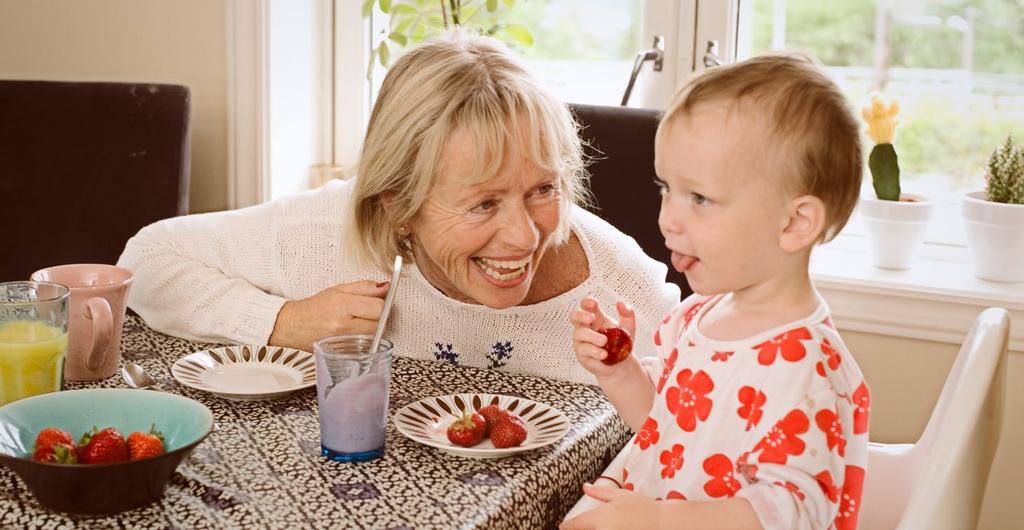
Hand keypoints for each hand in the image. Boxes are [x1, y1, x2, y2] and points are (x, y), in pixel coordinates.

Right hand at [269, 280, 387, 351]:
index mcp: (342, 306)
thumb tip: (387, 287)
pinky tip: (354, 334)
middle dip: (378, 318)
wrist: (291, 326)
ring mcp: (342, 343)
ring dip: (373, 330)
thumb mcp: (339, 289)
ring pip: (375, 337)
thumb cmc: (314, 307)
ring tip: (359, 323)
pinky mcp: (342, 354)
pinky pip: (364, 348)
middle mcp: (342, 326)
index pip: (379, 308)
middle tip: (367, 314)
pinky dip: (365, 341)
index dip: (382, 304)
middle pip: (380, 325)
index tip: (377, 303)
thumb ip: (365, 287)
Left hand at [560, 484, 660, 529]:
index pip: (573, 525)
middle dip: (579, 529)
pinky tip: (612, 528)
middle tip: (582, 525)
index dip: (566, 525)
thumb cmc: (643, 508)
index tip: (564, 526)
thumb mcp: (620, 495)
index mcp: (600, 518)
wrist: (664, 524)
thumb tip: (585, 486)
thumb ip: (600, 492)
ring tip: (603, 525)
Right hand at [570, 297, 636, 377]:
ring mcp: (582, 341)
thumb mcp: (629, 327)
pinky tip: (603, 354)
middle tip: (591, 318)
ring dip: (592, 336)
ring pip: (579, 334)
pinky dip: (594, 352)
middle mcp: (586, 328)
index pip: (585, 305)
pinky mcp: (582, 355)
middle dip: (580, 315)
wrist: (621, 364)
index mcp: (596, 318)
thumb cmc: (621, 344)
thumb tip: (621, 303)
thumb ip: (627, 314)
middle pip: (574, 316)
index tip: (594, 303)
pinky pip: (584, 351)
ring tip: (604, 341)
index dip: (587, 302)